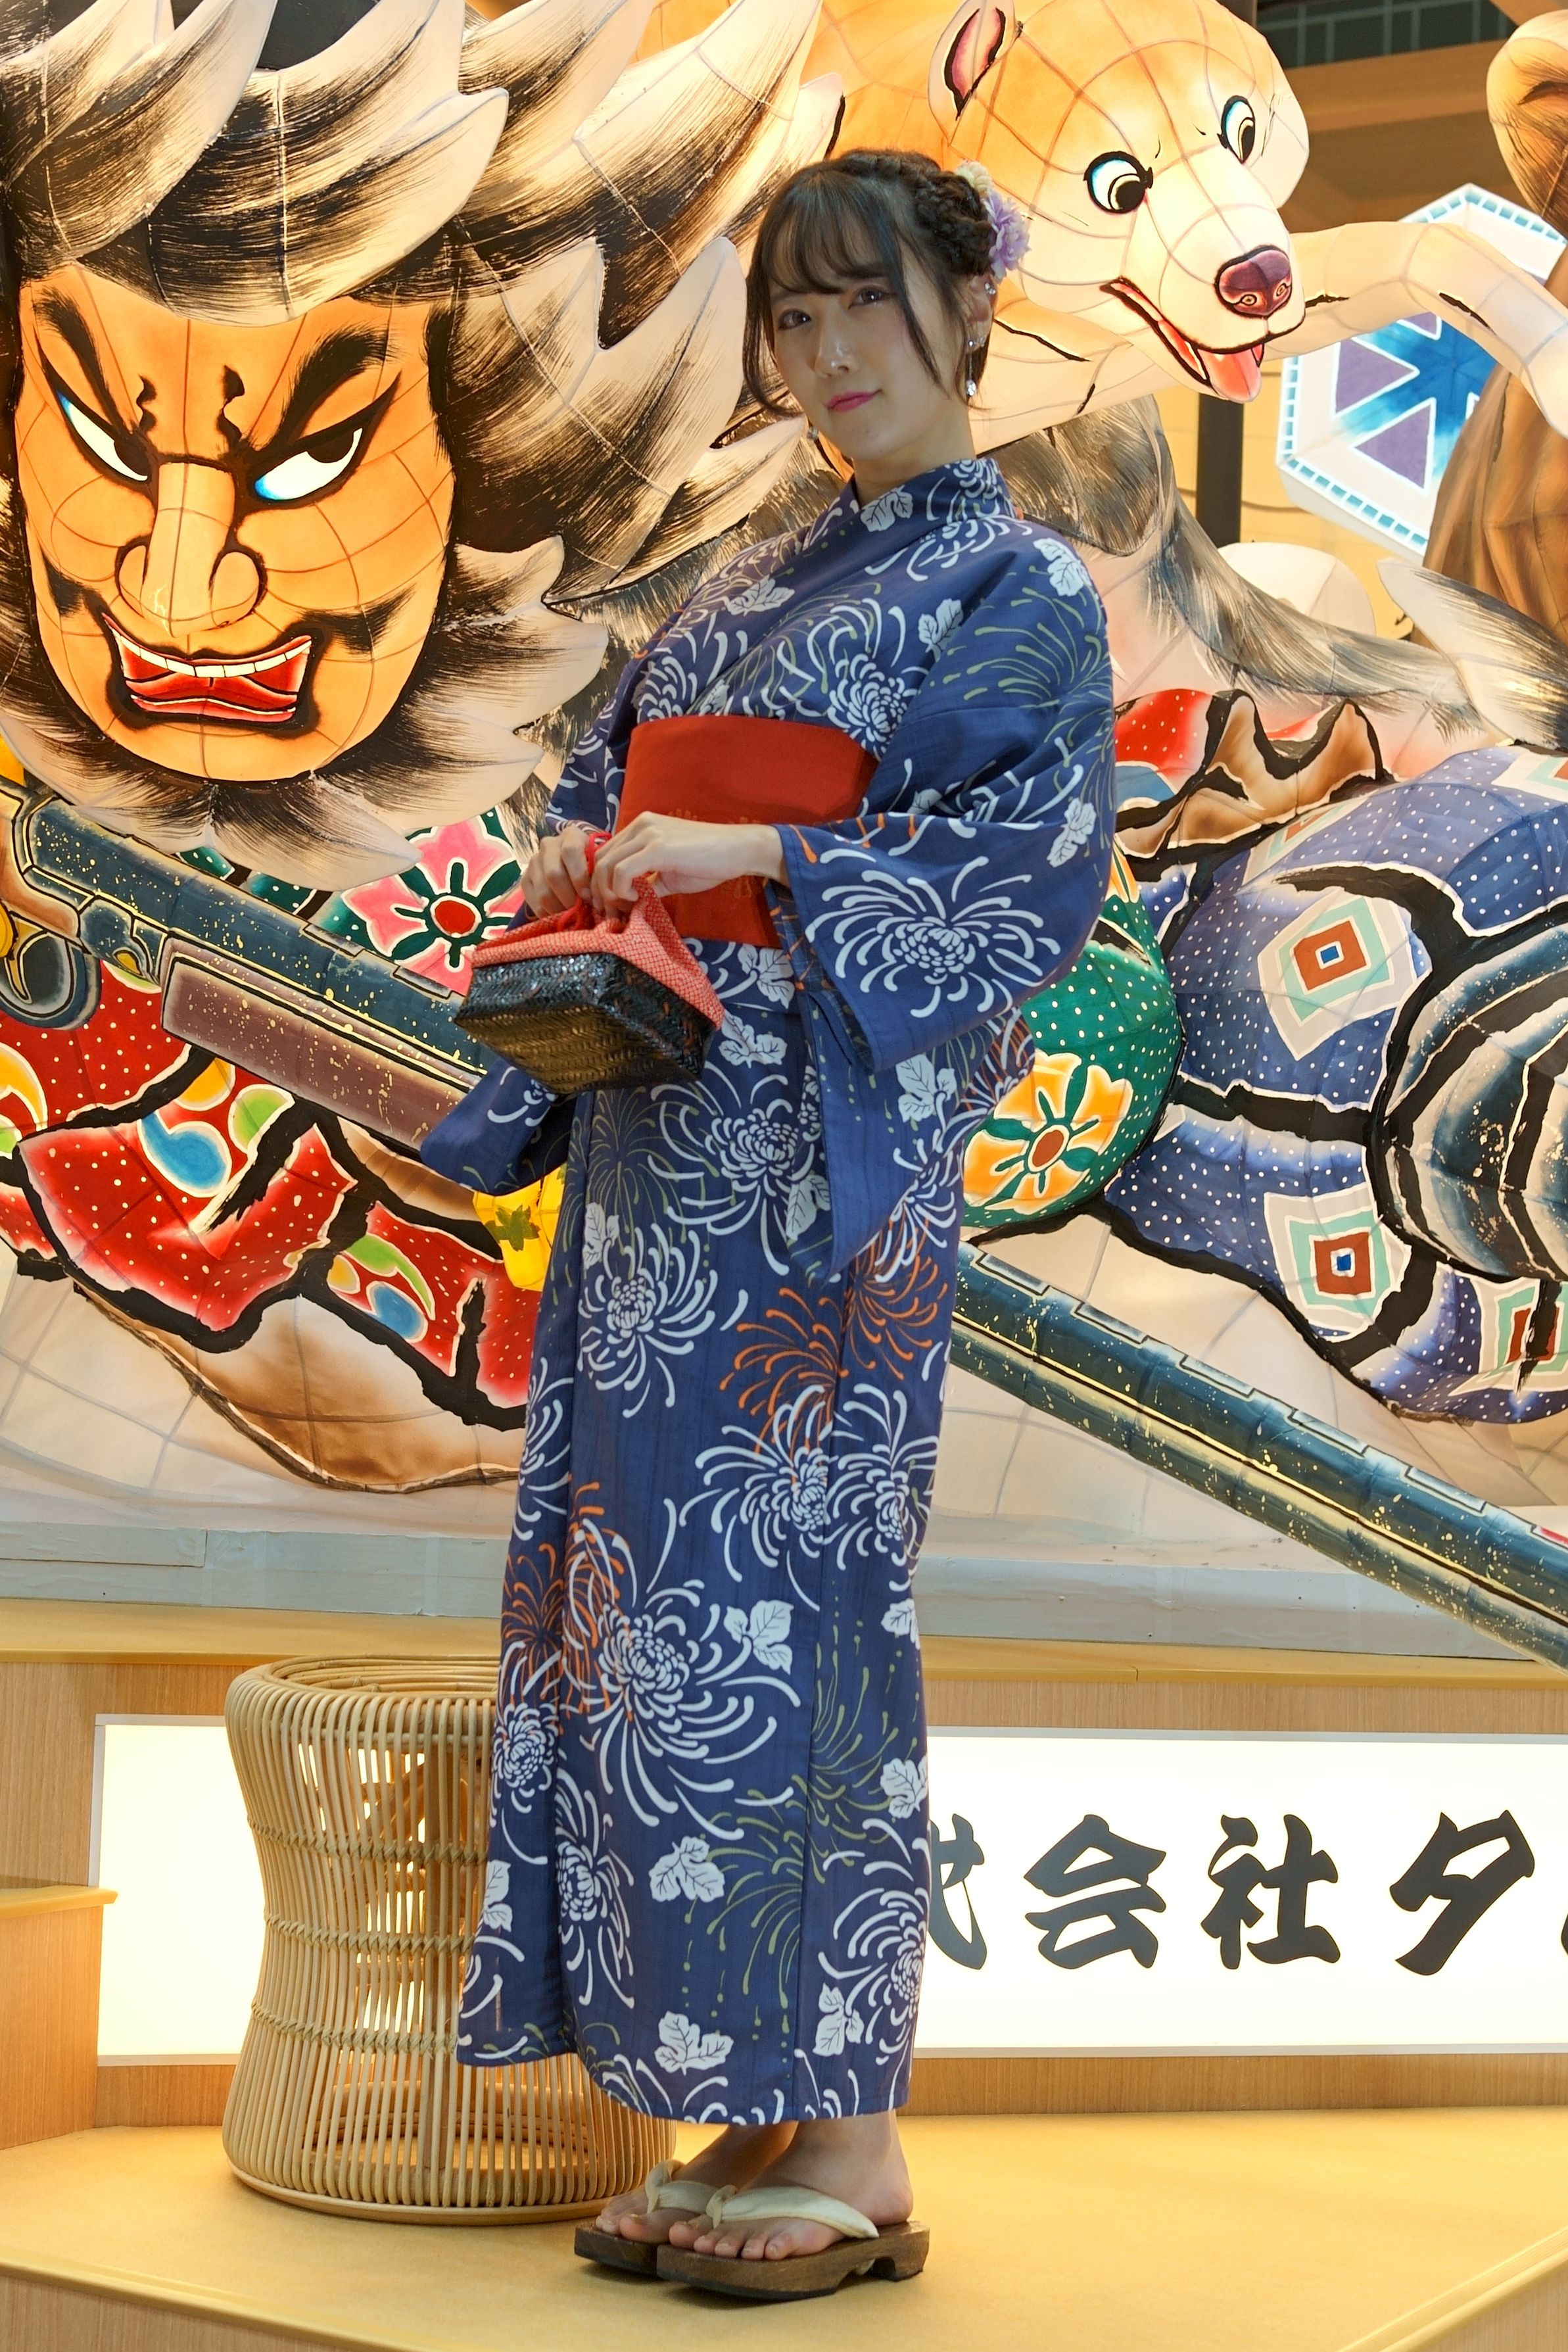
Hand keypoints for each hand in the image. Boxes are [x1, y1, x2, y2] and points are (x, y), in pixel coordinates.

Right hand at [521, 823, 593, 913]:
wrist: (575, 866)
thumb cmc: (593, 867)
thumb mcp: (599, 865)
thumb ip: (598, 878)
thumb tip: (596, 904)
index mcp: (571, 835)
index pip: (570, 852)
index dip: (579, 877)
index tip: (589, 897)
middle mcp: (549, 845)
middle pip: (554, 875)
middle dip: (570, 899)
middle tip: (581, 912)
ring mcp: (534, 862)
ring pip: (543, 892)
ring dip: (560, 910)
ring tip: (572, 916)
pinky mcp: (525, 879)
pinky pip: (534, 903)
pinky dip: (548, 915)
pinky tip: (560, 917)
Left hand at [590, 814, 785, 912]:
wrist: (738, 850)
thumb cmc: (709, 861)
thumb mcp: (670, 873)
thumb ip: (648, 882)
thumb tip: (630, 902)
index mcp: (640, 827)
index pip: (605, 853)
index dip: (602, 881)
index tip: (613, 904)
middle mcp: (640, 825)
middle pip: (600, 859)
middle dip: (600, 890)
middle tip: (613, 911)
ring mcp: (647, 834)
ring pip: (606, 865)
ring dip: (609, 893)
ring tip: (626, 906)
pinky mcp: (658, 847)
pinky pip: (622, 871)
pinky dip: (622, 890)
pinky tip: (638, 898)